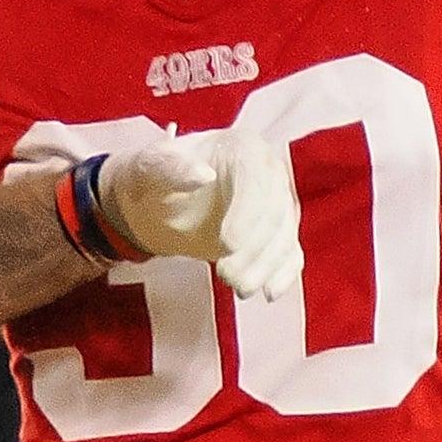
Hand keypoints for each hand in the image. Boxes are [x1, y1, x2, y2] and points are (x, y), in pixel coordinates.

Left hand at [97, 129, 303, 300]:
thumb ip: (172, 168)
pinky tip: (270, 293)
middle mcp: (269, 172)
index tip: (227, 245)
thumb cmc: (155, 177)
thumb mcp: (151, 167)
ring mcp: (276, 204)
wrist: (157, 199)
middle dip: (255, 248)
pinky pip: (290, 253)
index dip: (246, 214)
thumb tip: (202, 175)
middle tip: (227, 276)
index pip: (256, 180)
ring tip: (239, 289)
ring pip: (284, 236)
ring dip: (265, 266)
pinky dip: (284, 274)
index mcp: (243, 148)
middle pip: (274, 212)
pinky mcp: (275, 233)